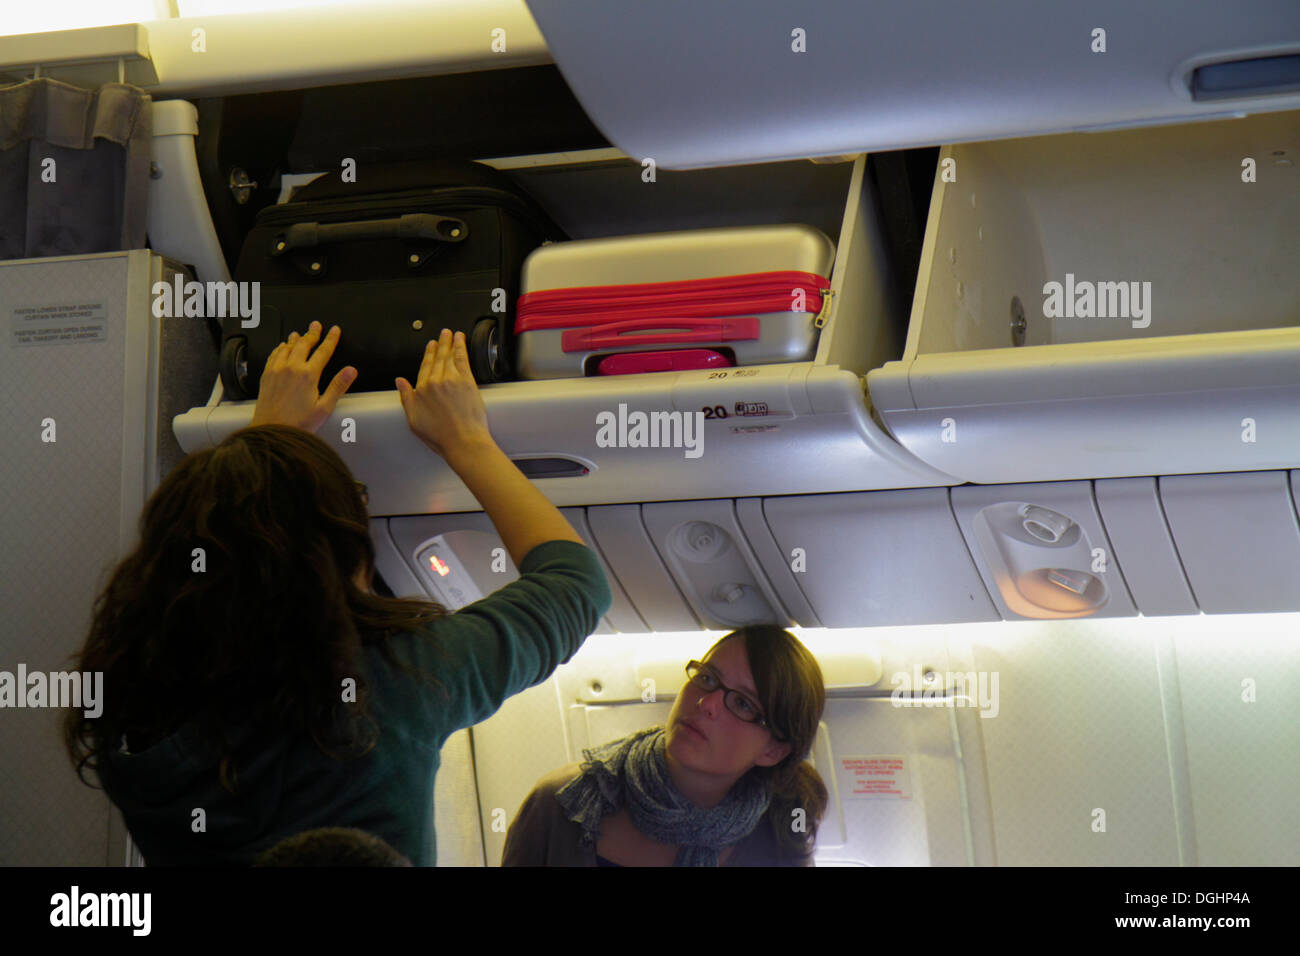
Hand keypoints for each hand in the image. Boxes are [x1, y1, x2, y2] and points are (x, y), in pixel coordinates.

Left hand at [249, 321, 355, 433]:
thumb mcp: (324, 408)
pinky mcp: (267, 376)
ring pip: (287, 347)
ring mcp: (277, 370)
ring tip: (299, 333)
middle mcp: (291, 368)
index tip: (334, 331)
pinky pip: (274, 355)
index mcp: (308, 375)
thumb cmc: (297, 423)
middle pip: (304, 344)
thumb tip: (350, 371)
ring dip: (295, 338)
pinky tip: (281, 346)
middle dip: (312, 333)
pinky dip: (280, 347)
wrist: (272, 430)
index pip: (323, 351)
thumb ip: (338, 386)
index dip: (330, 339)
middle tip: (316, 325)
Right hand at [395, 328, 493, 460]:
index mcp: (421, 390)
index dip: (428, 354)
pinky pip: (462, 358)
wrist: (463, 441)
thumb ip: (406, 398)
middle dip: (440, 344)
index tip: (430, 346)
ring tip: (452, 333)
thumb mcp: (414, 420)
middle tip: (443, 334)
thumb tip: (399, 382)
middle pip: (437, 358)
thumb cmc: (441, 436)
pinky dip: (461, 347)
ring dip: (450, 342)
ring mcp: (451, 379)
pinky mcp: (467, 381)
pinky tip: (461, 340)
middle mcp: (435, 381)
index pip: (424, 367)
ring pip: (449, 355)